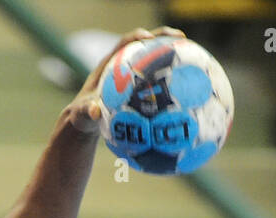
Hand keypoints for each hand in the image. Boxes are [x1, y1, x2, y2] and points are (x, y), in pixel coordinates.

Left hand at [64, 26, 186, 134]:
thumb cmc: (82, 116)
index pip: (124, 44)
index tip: (149, 38)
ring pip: (154, 62)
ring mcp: (132, 77)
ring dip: (171, 58)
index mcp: (108, 66)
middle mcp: (122, 67)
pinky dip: (171, 82)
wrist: (85, 122)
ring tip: (194, 56)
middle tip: (181, 37)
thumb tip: (95, 111)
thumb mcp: (82, 114)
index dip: (136, 37)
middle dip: (162, 38)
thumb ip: (86, 111)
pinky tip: (188, 89)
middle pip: (145, 46)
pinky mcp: (139, 88)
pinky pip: (157, 81)